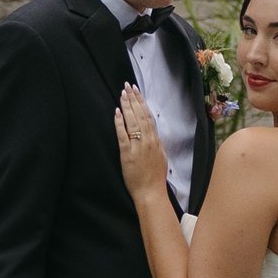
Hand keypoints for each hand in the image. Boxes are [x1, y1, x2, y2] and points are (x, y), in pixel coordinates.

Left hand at [113, 83, 167, 201]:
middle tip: (128, 86)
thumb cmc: (155, 177)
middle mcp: (148, 140)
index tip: (137, 91)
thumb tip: (152, 133)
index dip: (142, 103)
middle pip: (140, 115)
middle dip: (134, 99)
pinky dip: (120, 122)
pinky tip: (117, 112)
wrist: (151, 192)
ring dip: (127, 106)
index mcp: (156, 140)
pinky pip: (123, 134)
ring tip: (122, 94)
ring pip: (133, 121)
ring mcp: (138, 146)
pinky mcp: (127, 153)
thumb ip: (156, 144)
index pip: (148, 116)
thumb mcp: (160, 156)